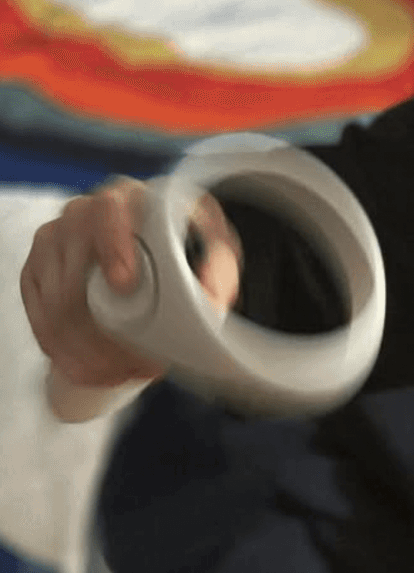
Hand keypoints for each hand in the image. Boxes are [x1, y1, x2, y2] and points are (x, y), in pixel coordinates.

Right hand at [21, 177, 242, 393]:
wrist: (155, 256)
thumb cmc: (186, 248)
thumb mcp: (215, 250)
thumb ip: (219, 265)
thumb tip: (212, 289)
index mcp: (128, 199)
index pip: (108, 211)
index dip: (112, 245)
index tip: (125, 285)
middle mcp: (81, 215)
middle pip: (74, 270)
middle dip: (103, 328)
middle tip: (139, 362)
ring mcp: (52, 243)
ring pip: (55, 304)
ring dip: (89, 350)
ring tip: (127, 373)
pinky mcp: (35, 273)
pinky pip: (40, 320)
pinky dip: (66, 354)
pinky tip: (96, 372)